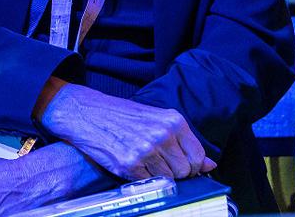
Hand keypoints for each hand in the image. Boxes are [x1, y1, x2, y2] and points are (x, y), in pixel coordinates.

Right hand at [40, 84, 215, 180]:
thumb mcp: (155, 118)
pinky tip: (128, 162)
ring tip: (139, 158)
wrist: (84, 111)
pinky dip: (140, 177)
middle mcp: (162, 135)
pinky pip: (147, 182)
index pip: (198, 157)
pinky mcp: (129, 164)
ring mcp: (146, 150)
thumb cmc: (119, 114)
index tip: (179, 164)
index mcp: (172, 121)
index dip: (191, 165)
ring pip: (168, 179)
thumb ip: (183, 141)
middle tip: (154, 160)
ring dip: (155, 174)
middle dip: (173, 171)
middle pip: (185, 171)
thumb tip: (210, 165)